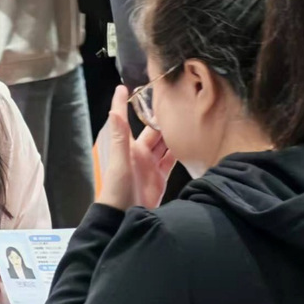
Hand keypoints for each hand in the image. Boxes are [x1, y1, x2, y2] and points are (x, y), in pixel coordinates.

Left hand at [97, 86, 176, 210]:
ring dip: (174, 132)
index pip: (124, 120)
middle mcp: (139, 152)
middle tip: (176, 101)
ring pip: (165, 143)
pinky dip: (179, 152)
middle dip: (162, 117)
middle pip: (153, 130)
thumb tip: (114, 111)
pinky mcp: (160, 177)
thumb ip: (119, 137)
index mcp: (128, 146)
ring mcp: (150, 164)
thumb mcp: (119, 161)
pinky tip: (190, 142)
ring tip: (188, 117)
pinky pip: (171, 160)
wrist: (123, 217)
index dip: (123, 104)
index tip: (125, 87)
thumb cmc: (117, 189)